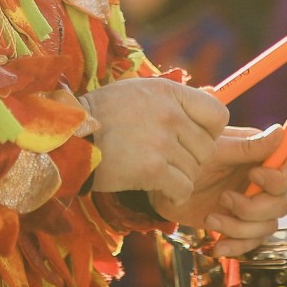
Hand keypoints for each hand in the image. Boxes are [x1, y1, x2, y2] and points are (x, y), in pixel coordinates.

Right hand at [78, 77, 227, 201]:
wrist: (68, 137)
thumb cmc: (101, 115)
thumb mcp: (137, 91)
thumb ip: (170, 99)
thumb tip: (203, 107)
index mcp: (169, 91)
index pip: (217, 114)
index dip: (210, 131)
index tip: (192, 139)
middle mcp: (170, 113)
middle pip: (207, 148)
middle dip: (191, 159)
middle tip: (168, 161)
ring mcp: (162, 141)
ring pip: (194, 171)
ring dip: (179, 178)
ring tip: (156, 174)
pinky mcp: (152, 169)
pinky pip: (183, 189)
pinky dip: (174, 195)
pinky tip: (159, 190)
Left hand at [152, 125, 286, 257]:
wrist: (164, 184)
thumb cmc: (188, 156)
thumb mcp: (216, 149)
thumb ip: (248, 146)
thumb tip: (281, 132)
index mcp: (262, 158)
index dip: (280, 178)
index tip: (253, 175)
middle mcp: (263, 183)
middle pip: (283, 204)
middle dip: (253, 207)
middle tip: (224, 198)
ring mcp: (253, 206)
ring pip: (268, 226)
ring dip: (240, 227)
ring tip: (211, 217)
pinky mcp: (240, 226)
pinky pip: (252, 244)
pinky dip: (236, 246)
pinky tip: (217, 243)